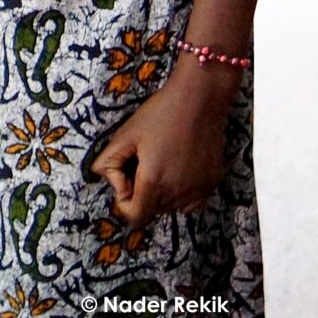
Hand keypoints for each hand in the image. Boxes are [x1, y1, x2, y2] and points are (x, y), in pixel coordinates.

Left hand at [90, 62, 237, 225]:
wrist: (200, 100)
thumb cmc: (159, 114)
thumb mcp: (125, 135)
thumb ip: (108, 161)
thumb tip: (105, 179)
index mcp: (154, 181)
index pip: (136, 217)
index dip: (124, 204)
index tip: (124, 181)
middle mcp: (179, 192)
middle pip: (152, 211)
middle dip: (141, 194)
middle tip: (141, 164)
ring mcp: (199, 189)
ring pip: (171, 207)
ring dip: (161, 193)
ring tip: (161, 162)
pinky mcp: (212, 183)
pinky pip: (191, 201)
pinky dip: (181, 192)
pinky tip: (177, 168)